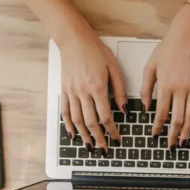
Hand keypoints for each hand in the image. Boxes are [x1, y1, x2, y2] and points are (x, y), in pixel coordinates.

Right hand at [58, 23, 126, 151]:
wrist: (74, 40)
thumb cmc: (95, 51)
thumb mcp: (114, 68)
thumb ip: (120, 90)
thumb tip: (124, 109)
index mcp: (98, 87)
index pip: (106, 116)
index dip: (112, 130)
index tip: (117, 138)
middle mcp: (83, 92)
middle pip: (91, 122)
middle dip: (98, 138)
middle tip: (104, 148)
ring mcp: (72, 92)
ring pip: (77, 120)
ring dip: (84, 135)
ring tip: (90, 146)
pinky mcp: (64, 90)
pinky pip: (65, 111)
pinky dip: (68, 125)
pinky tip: (73, 134)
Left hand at [142, 6, 189, 147]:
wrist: (188, 36)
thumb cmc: (168, 49)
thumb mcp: (150, 66)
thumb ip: (146, 87)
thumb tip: (145, 106)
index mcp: (165, 86)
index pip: (161, 112)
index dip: (158, 126)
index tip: (155, 134)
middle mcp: (180, 89)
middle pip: (177, 118)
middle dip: (172, 134)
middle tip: (170, 145)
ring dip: (187, 131)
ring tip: (183, 141)